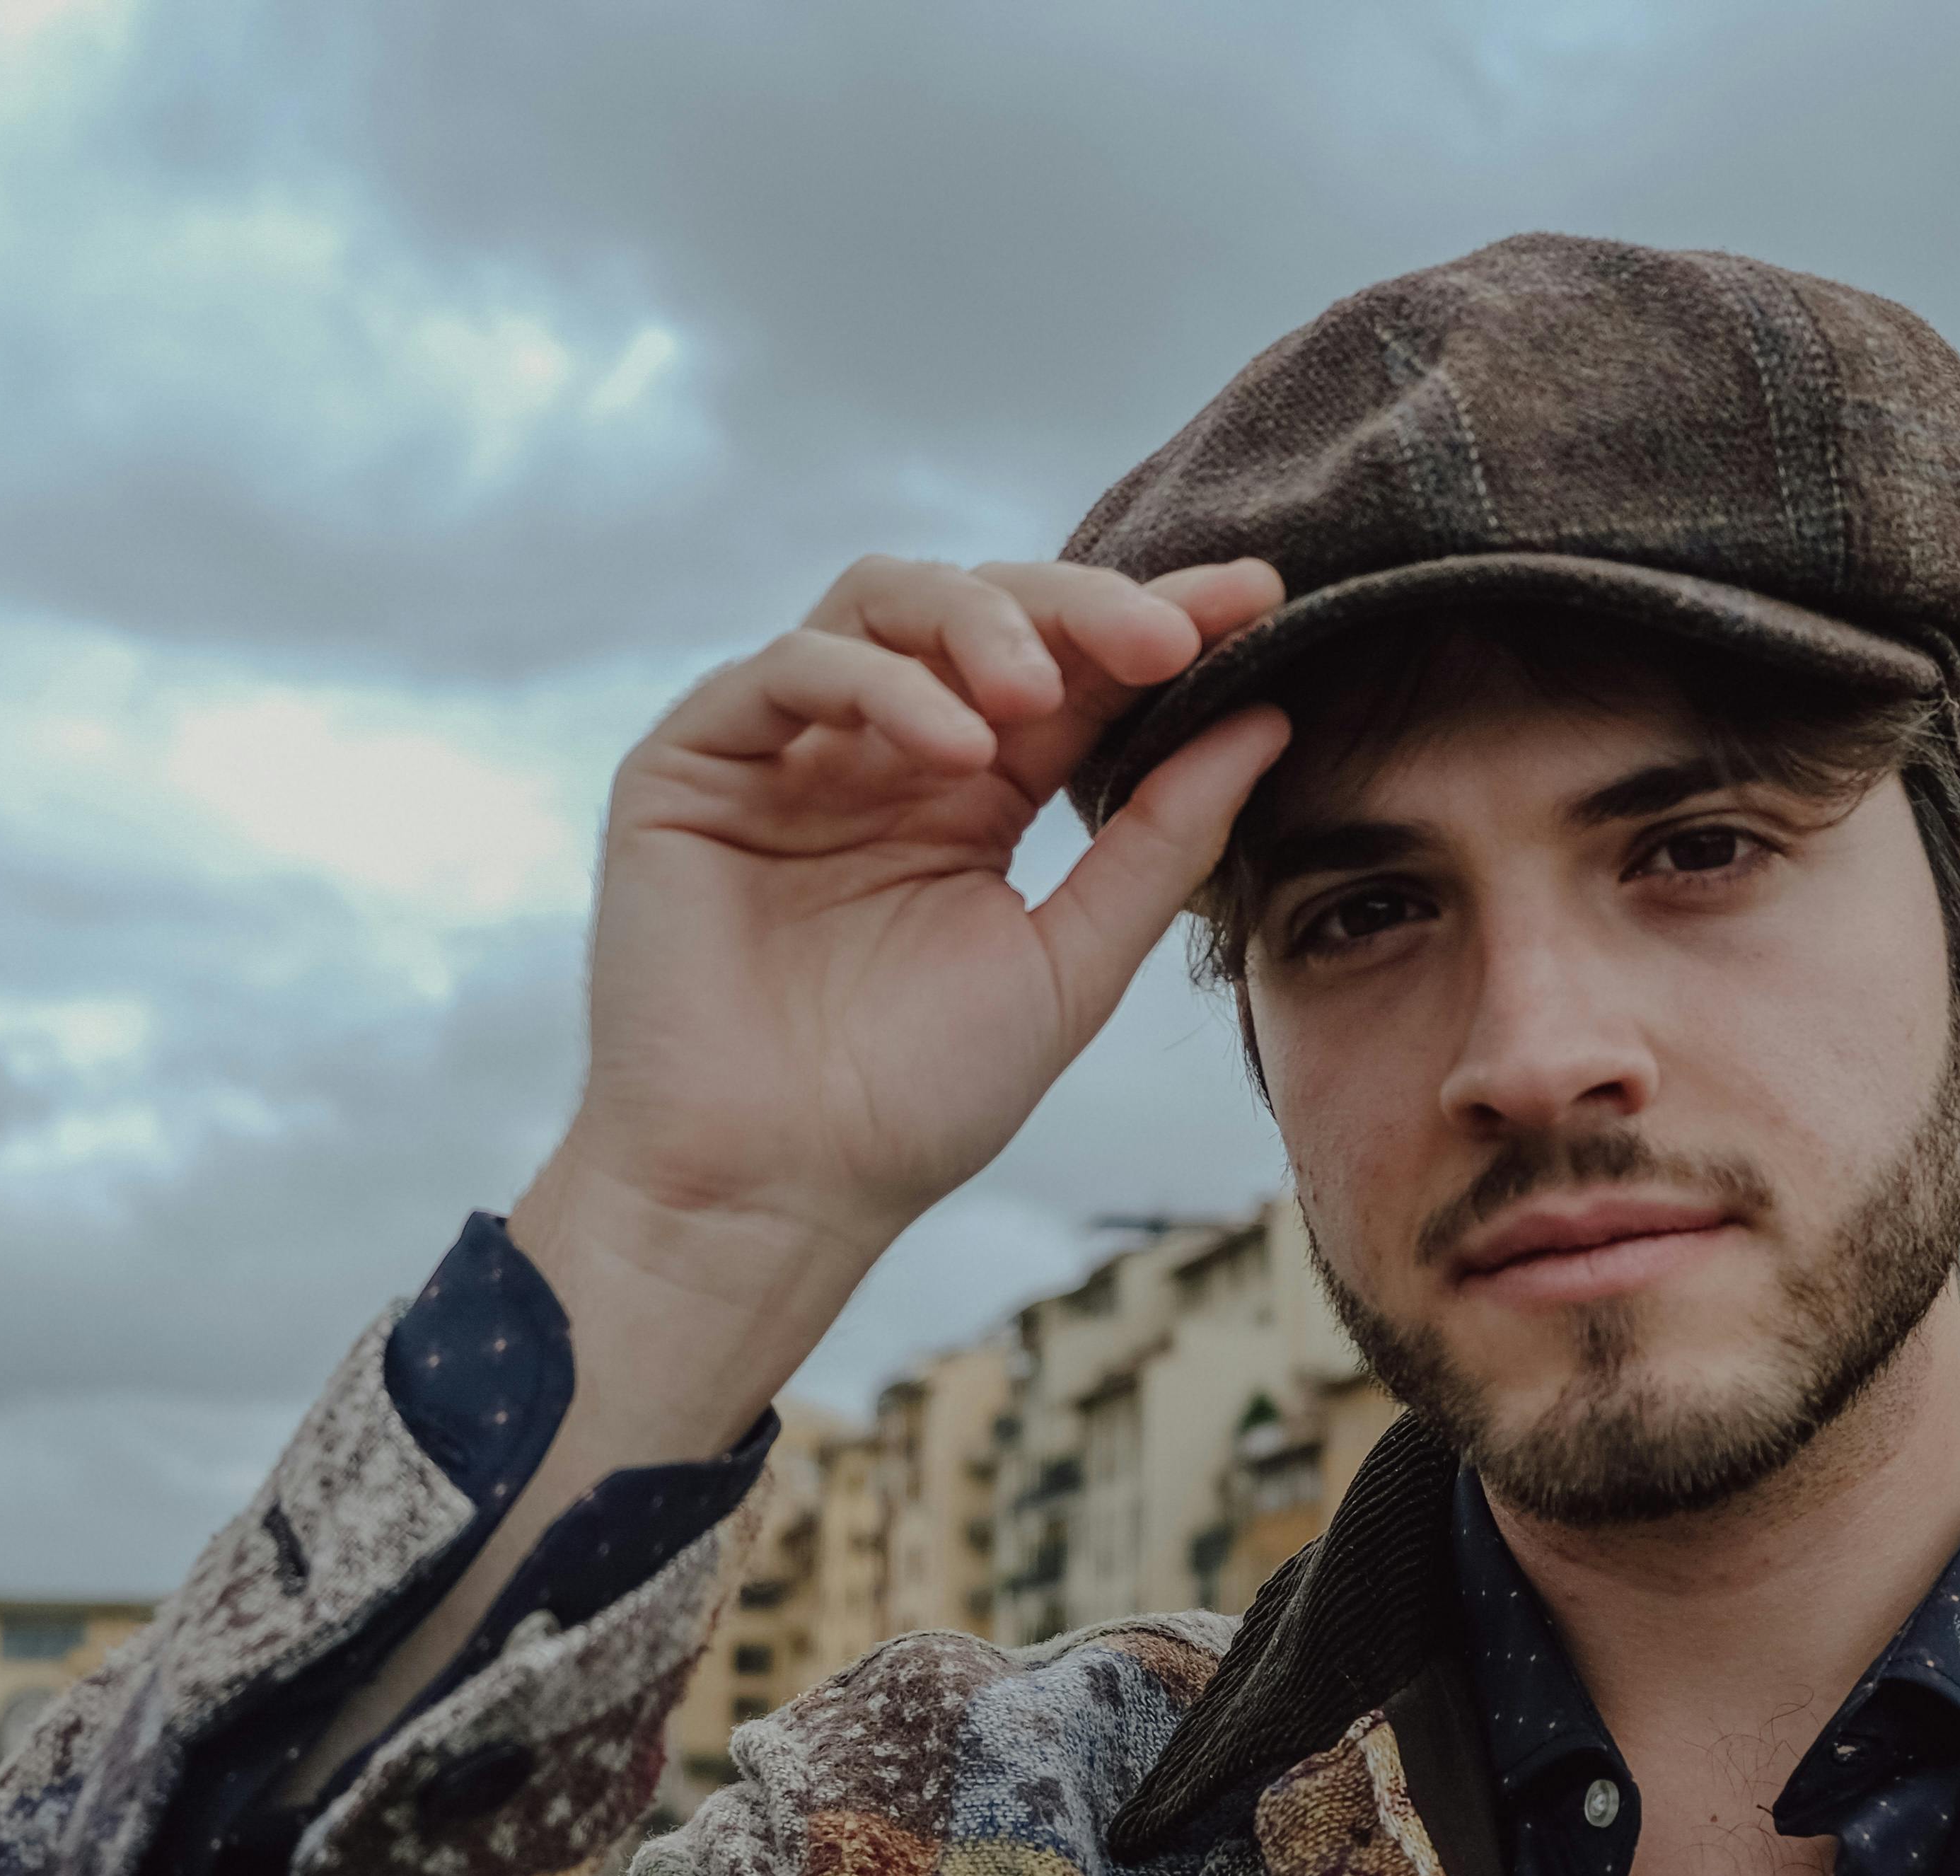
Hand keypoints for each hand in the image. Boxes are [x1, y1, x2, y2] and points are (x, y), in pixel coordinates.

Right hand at [511, 555, 1290, 1453]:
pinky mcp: (693, 763)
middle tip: (1165, 640)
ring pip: (883, 603)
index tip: (1258, 599)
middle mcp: (879, 751)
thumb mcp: (1072, 964)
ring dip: (980, 627)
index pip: (1075, 673)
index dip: (1161, 622)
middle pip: (984, 609)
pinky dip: (880, 688)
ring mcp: (785, 749)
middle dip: (1083, 608)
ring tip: (1041, 699)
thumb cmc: (914, 1104)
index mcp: (972, 793)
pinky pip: (788, 670)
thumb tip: (1266, 715)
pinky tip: (953, 754)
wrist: (774, 1192)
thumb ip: (1162, 841)